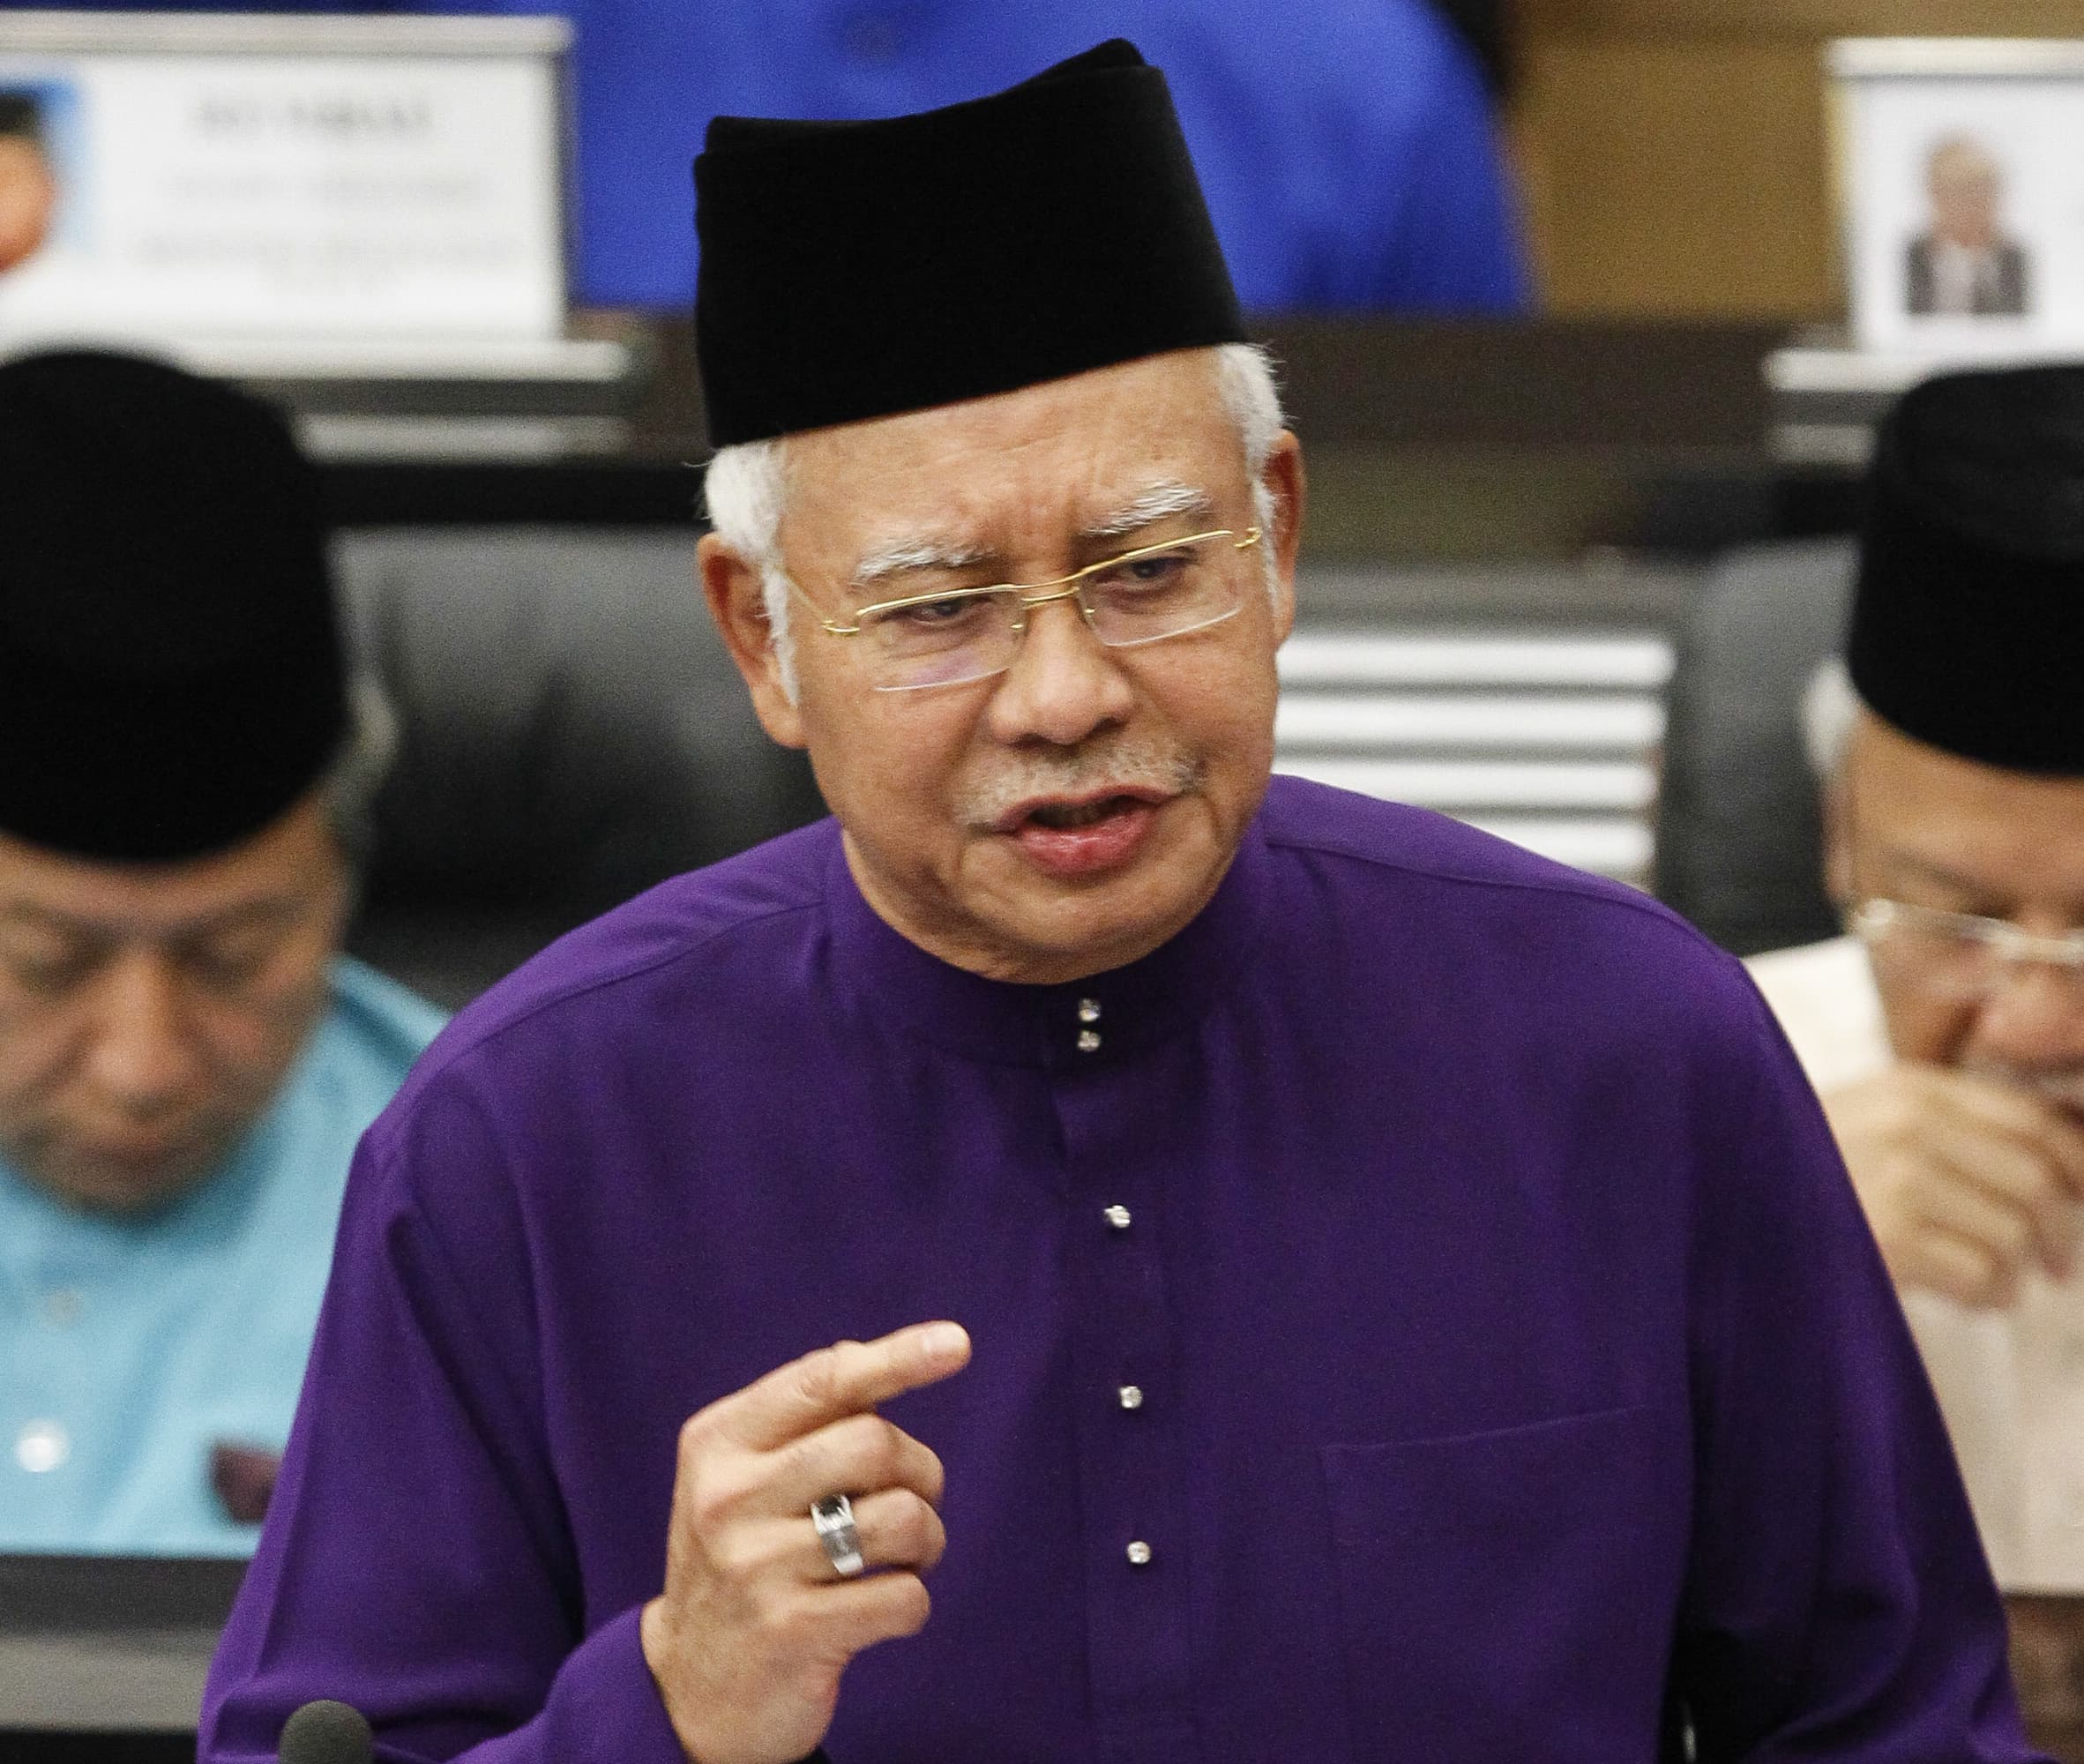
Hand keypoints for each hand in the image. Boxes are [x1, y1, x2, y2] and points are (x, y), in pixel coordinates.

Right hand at [640, 1321, 971, 1763]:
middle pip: (876, 1442)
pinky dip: (912, 1602)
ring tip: (903, 1558)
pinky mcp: (792, 1632)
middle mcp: (728, 1497)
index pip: (822, 1380)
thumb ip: (804, 1418)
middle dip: (920, 1470)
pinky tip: (879, 1611)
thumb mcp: (743, 1478)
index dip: (897, 1358)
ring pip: (902, 1516)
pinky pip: (904, 1597)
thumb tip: (876, 1357)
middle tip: (913, 1502)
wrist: (688, 1688)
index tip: (956, 1343)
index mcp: (718, 1441)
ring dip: (927, 1539)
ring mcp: (757, 1566)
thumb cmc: (742, 1559)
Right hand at [1823, 1064, 2083, 1308]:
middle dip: (2061, 1234)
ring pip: (2015, 1233)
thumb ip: (1948, 1128)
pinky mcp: (1886, 1237)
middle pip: (2037, 1180)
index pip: (2035, 1120)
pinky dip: (1987, 1297)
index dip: (2078, 1168)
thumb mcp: (1871, 1124)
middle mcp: (1907, 1122)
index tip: (2079, 1202)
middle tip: (2054, 1266)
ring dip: (2015, 1273)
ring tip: (1988, 1283)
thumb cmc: (1802, 1178)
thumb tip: (2065, 1167)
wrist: (1719, 1207)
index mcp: (1908, 1086)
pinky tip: (1962, 1296)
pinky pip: (1984, 1274)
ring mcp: (1895, 1176)